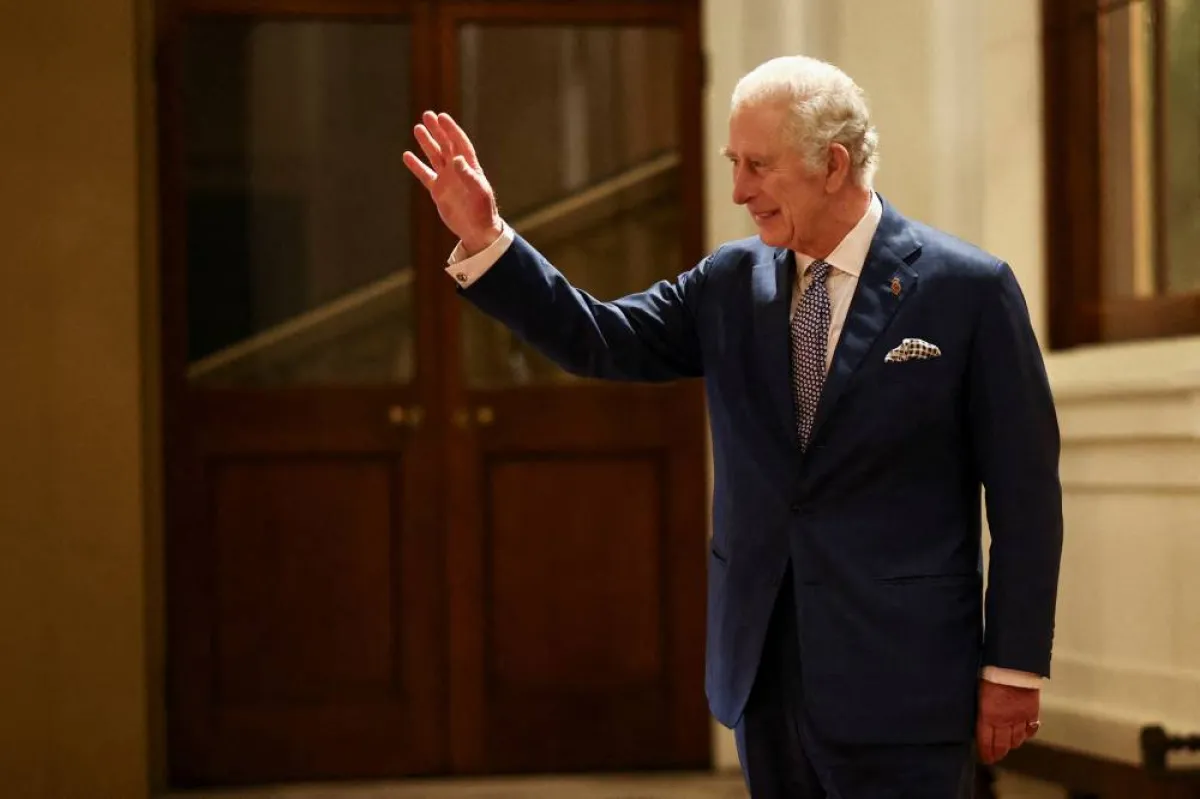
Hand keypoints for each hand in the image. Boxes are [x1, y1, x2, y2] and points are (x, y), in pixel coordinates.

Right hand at [403, 111, 502, 255]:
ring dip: (426, 143)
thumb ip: (469, 176)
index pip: (460, 143)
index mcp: (470, 167)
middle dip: (437, 130)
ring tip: (417, 128)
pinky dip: (416, 166)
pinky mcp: (438, 191)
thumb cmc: (483, 211)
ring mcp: (447, 180)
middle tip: (427, 115)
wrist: (477, 231)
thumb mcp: (479, 193)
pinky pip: (425, 175)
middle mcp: (458, 170)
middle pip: (446, 145)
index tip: (442, 117)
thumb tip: (458, 159)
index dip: (451, 130)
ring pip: (435, 156)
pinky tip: (407, 156)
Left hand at [976, 679, 1039, 764]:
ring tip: (1007, 749)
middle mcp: (1004, 721)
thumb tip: (978, 717)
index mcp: (988, 716)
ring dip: (1011, 745)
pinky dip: (1026, 735)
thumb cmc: (989, 673)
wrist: (1014, 665)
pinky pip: (1030, 729)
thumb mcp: (978, 691)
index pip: (986, 741)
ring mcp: (1020, 718)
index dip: (986, 752)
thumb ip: (980, 708)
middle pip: (1002, 743)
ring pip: (1017, 739)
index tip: (984, 758)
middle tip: (994, 758)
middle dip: (998, 752)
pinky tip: (1022, 737)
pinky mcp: (1032, 712)